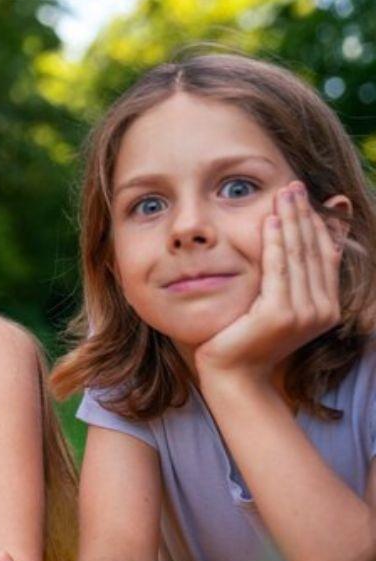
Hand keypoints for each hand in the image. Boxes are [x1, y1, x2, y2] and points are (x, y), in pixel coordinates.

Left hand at [194, 181, 341, 383]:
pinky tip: (269, 220)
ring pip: (298, 254)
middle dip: (304, 214)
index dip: (317, 223)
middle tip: (294, 185)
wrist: (233, 376)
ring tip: (284, 193)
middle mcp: (322, 310)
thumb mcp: (274, 305)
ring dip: (291, 220)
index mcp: (327, 308)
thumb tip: (298, 244)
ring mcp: (304, 313)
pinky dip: (274, 241)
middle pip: (314, 250)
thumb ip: (288, 278)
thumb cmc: (246, 340)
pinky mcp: (280, 314)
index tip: (306, 196)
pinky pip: (278, 268)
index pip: (324, 255)